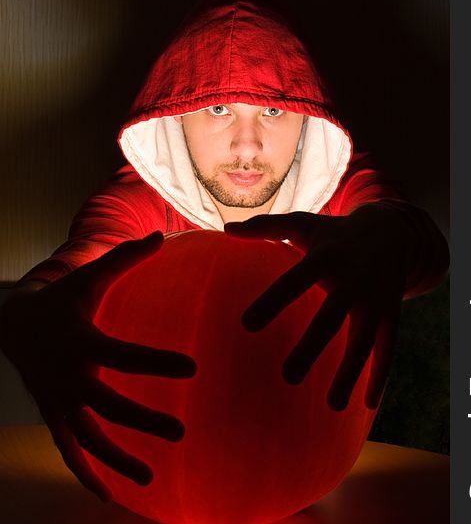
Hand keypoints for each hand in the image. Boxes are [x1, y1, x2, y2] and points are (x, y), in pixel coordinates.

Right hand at [0, 232, 196, 500]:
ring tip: (149, 478)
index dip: (157, 362)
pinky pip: (69, 450)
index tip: (193, 368)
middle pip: (108, 406)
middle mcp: (68, 376)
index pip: (124, 355)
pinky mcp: (53, 415)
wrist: (15, 324)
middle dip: (143, 420)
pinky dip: (87, 473)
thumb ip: (123, 258)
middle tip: (181, 431)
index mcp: (81, 341)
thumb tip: (159, 235)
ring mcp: (57, 401)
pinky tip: (109, 495)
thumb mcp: (88, 276)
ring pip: (87, 439)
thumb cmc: (62, 298)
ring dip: (116, 460)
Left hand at [225, 206, 415, 411]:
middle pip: (331, 317)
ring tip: (331, 406)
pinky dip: (379, 375)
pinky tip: (366, 405)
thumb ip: (264, 227)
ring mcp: (376, 298)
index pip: (295, 280)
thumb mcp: (302, 223)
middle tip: (287, 377)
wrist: (390, 232)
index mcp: (326, 258)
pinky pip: (387, 347)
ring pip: (362, 340)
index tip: (246, 325)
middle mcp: (353, 279)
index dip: (273, 301)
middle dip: (312, 347)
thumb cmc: (333, 232)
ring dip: (349, 373)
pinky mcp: (392, 312)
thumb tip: (225, 229)